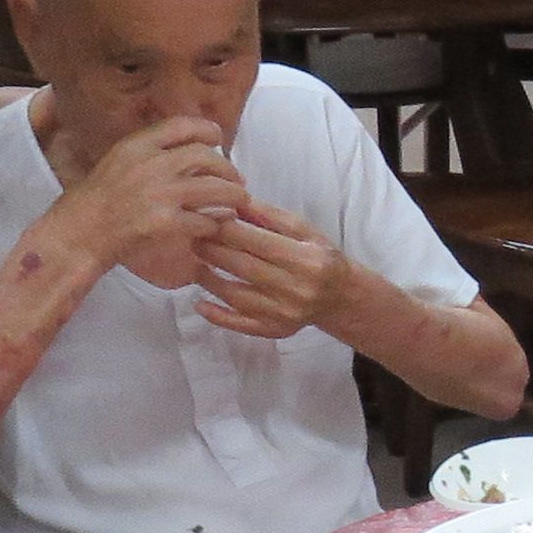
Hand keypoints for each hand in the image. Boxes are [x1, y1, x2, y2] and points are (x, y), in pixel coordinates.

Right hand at [47, 112, 249, 290]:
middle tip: (236, 179)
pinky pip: (205, 220)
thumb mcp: (115, 162)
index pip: (182, 125)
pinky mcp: (165, 223)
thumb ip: (147, 153)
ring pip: (214, 188)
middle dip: (227, 168)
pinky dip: (216, 223)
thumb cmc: (94, 203)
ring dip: (232, 195)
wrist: (78, 235)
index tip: (218, 137)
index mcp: (136, 146)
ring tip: (239, 201)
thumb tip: (181, 147)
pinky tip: (217, 225)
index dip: (207, 129)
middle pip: (206, 156)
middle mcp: (150, 165)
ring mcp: (159, 194)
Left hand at [191, 195, 343, 342]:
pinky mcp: (276, 330)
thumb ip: (269, 216)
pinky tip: (200, 304)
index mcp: (306, 259)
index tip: (206, 217)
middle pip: (243, 267)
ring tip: (194, 264)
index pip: (257, 241)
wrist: (340, 296)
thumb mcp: (303, 230)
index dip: (227, 228)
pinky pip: (241, 325)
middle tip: (192, 238)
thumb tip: (233, 201)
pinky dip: (218, 316)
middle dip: (213, 250)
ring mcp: (285, 313)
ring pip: (237, 296)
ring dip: (209, 280)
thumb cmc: (319, 256)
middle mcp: (296, 288)